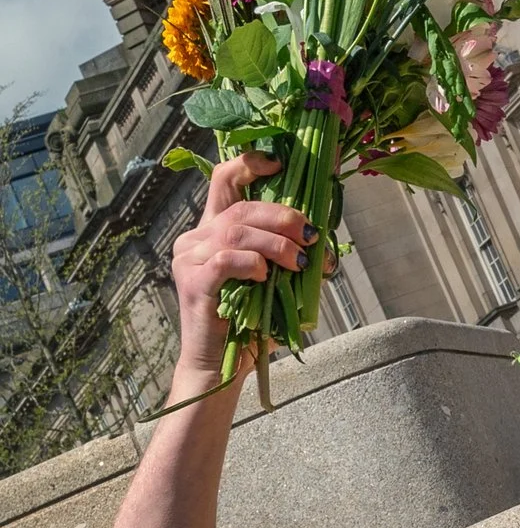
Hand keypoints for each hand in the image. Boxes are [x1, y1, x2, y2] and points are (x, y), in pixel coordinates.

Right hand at [169, 152, 300, 376]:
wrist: (221, 364)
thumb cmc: (249, 321)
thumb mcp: (274, 279)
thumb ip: (288, 253)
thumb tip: (323, 241)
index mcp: (212, 229)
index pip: (223, 180)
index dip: (250, 164)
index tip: (280, 163)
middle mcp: (195, 237)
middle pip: (240, 206)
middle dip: (283, 215)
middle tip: (310, 235)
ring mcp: (189, 258)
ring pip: (237, 230)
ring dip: (277, 243)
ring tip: (298, 261)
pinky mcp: (193, 281)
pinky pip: (227, 259)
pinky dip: (254, 264)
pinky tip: (266, 277)